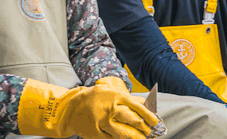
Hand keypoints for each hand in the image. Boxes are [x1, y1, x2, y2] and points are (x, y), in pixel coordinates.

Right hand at [18, 77, 159, 138]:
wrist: (71, 107)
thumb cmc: (95, 98)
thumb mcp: (110, 92)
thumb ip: (126, 98)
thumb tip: (145, 106)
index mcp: (115, 96)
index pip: (136, 106)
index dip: (148, 115)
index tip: (155, 122)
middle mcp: (110, 108)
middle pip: (132, 120)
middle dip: (143, 128)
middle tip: (150, 132)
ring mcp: (102, 122)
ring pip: (123, 133)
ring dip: (135, 138)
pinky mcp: (96, 133)